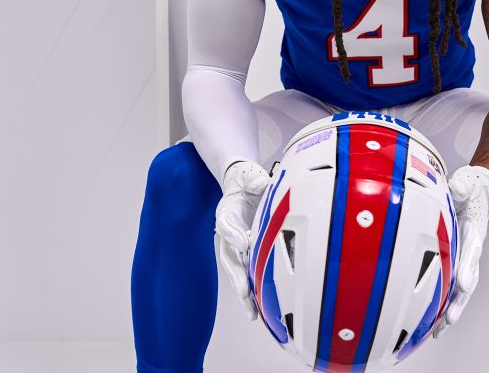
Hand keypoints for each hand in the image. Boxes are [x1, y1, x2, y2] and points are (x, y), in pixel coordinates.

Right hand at [214, 160, 271, 319]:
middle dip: (237, 277)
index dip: (233, 234)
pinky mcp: (244, 252)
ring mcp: (235, 244)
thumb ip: (255, 180)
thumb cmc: (246, 181)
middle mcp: (228, 232)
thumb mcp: (251, 175)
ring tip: (252, 313)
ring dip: (243, 292)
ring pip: (236, 271)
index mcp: (226, 212)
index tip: (243, 243)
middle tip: (244, 293)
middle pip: (229, 258)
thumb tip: (262, 185)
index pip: (226, 224)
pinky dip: (251, 291)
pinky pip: (246, 273)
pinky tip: (258, 308)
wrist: (241, 184)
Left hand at [434, 165, 488, 336]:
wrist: (478, 193)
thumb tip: (458, 186)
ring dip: (452, 309)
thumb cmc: (471, 191)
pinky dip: (444, 303)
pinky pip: (451, 285)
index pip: (473, 250)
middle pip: (469, 278)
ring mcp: (465, 258)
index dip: (468, 267)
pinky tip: (433, 321)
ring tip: (440, 330)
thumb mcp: (467, 183)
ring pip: (460, 288)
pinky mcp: (456, 262)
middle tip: (449, 319)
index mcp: (474, 230)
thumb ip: (463, 185)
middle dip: (459, 300)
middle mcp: (472, 248)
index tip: (464, 283)